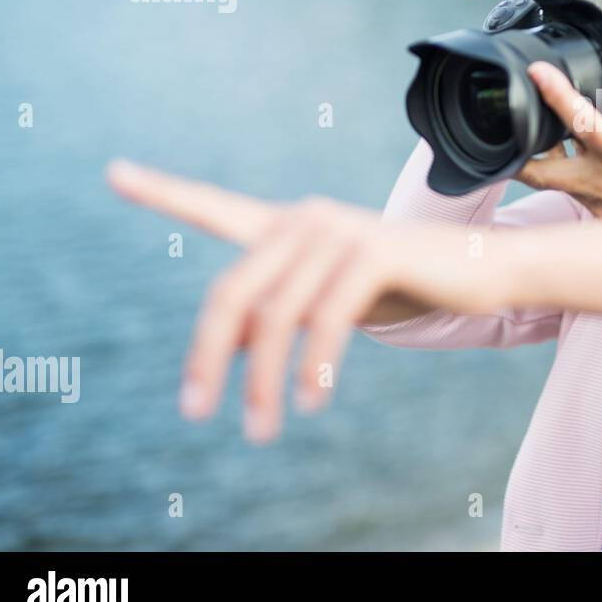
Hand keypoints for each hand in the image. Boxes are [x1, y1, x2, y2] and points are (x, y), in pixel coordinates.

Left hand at [105, 161, 510, 442]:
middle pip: (232, 293)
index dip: (163, 191)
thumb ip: (284, 312)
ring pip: (276, 317)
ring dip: (263, 382)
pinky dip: (314, 367)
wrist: (486, 270)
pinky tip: (312, 401)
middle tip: (197, 412)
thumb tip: (236, 344)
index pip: (214, 207)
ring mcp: (339, 231)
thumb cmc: (406, 286)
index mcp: (290, 227)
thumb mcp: (332, 302)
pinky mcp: (374, 252)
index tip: (115, 172)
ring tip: (262, 428)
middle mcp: (306, 220)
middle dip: (209, 358)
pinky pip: (326, 319)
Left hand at [515, 51, 601, 217]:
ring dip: (546, 162)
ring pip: (555, 185)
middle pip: (542, 173)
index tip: (539, 74)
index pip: (583, 125)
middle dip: (520, 152)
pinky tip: (581, 165)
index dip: (556, 96)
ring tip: (550, 138)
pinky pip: (575, 197)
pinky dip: (571, 178)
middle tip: (516, 124)